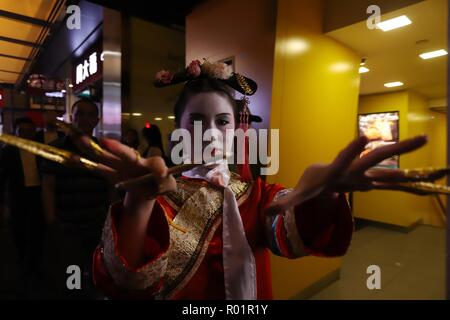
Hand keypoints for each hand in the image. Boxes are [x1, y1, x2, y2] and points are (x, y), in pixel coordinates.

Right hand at [73, 136, 176, 199]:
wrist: (148, 189)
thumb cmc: (161, 184)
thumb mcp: (169, 186)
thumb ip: (167, 181)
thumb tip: (162, 174)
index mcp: (151, 164)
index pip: (156, 163)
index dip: (158, 167)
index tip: (162, 173)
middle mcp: (135, 161)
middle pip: (126, 154)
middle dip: (116, 148)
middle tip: (105, 142)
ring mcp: (122, 167)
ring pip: (107, 157)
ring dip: (95, 150)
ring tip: (81, 140)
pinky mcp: (113, 174)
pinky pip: (99, 169)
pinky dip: (87, 164)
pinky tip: (73, 158)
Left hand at [266, 135, 433, 214]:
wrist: (322, 178)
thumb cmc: (311, 184)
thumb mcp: (298, 196)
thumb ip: (285, 202)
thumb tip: (267, 211)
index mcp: (336, 170)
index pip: (344, 160)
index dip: (353, 150)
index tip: (365, 136)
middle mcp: (354, 168)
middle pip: (376, 156)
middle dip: (396, 147)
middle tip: (421, 138)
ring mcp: (365, 174)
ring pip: (389, 164)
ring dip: (406, 154)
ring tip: (428, 139)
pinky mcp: (372, 181)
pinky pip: (392, 181)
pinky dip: (408, 180)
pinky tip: (427, 176)